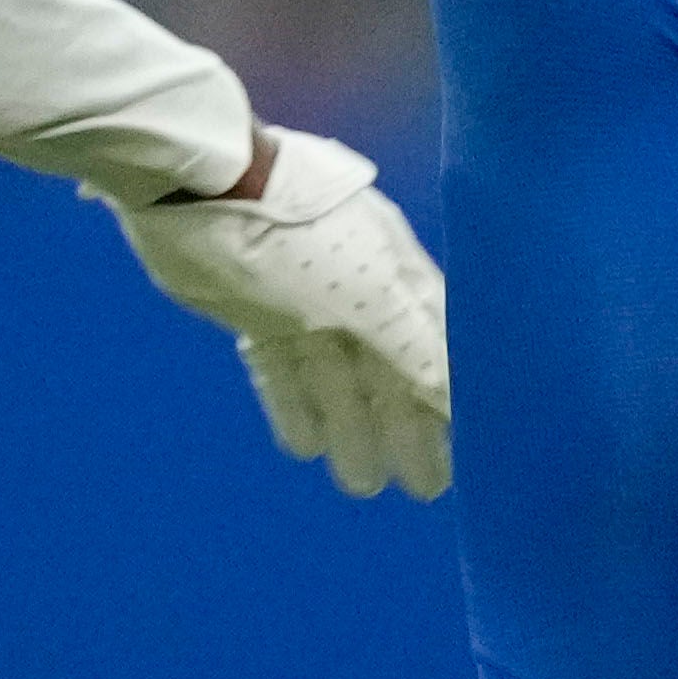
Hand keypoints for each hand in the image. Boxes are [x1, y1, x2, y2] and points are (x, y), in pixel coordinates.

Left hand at [117, 125, 451, 496]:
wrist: (206, 189)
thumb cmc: (301, 235)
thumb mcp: (370, 293)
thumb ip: (416, 346)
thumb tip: (458, 399)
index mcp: (396, 279)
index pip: (438, 352)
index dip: (452, 405)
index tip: (471, 455)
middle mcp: (359, 292)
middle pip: (392, 373)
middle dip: (410, 429)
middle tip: (427, 489)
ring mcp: (306, 304)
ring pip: (340, 378)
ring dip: (355, 428)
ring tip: (363, 484)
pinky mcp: (257, 313)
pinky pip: (286, 370)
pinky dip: (296, 405)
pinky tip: (304, 447)